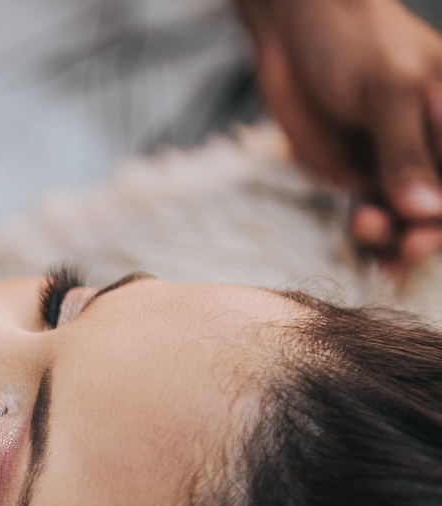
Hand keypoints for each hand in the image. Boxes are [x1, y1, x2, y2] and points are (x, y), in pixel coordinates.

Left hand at [237, 0, 441, 275]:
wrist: (295, 34)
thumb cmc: (355, 44)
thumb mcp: (388, 91)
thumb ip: (405, 151)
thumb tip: (427, 210)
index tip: (435, 226)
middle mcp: (436, 147)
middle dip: (432, 232)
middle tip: (410, 244)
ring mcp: (399, 166)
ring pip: (411, 220)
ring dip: (399, 239)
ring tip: (368, 230)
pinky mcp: (360, 179)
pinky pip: (375, 219)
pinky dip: (374, 241)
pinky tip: (370, 255)